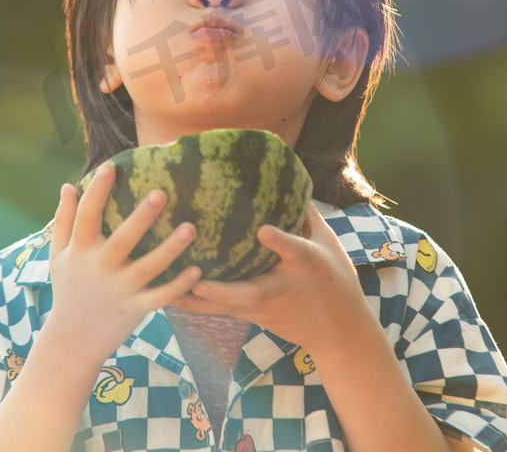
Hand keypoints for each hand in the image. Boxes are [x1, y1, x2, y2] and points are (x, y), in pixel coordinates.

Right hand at [46, 163, 201, 364]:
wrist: (73, 340)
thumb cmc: (68, 289)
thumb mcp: (58, 256)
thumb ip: (63, 221)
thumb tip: (67, 186)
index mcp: (80, 252)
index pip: (86, 216)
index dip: (97, 191)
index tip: (111, 167)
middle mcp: (100, 269)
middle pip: (123, 240)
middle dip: (142, 217)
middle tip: (161, 193)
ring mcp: (120, 290)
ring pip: (148, 268)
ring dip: (170, 249)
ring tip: (191, 227)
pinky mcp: (136, 308)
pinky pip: (161, 296)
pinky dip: (179, 285)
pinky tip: (198, 269)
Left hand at [171, 203, 371, 352]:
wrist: (340, 332)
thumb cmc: (336, 279)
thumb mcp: (328, 243)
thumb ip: (305, 214)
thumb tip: (286, 176)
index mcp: (306, 264)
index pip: (295, 251)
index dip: (280, 241)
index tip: (263, 231)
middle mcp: (282, 287)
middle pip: (252, 292)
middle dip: (224, 291)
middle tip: (197, 282)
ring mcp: (266, 307)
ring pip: (229, 307)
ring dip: (198, 300)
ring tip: (166, 290)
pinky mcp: (254, 317)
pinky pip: (222, 311)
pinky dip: (196, 305)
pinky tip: (167, 296)